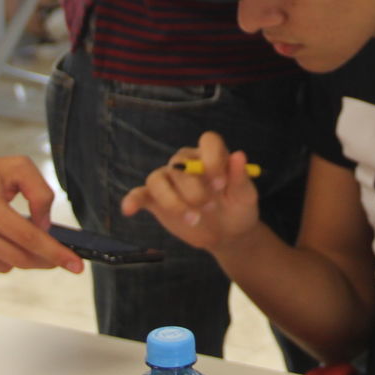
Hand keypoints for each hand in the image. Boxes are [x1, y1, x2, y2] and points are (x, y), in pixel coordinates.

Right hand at [0, 151, 82, 275]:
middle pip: (21, 258)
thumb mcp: (18, 168)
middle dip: (43, 257)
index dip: (56, 253)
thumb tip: (45, 227)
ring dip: (14, 254)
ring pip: (5, 267)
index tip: (76, 266)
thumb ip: (41, 194)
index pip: (29, 239)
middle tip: (52, 249)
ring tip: (4, 230)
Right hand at [120, 130, 261, 253]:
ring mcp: (169, 181)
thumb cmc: (237, 208)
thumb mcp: (246, 196)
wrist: (227, 234)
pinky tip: (129, 210)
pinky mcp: (156, 200)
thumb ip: (240, 177)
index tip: (220, 184)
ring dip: (173, 201)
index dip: (213, 159)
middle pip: (181, 164)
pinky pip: (139, 194)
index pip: (208, 141)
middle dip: (195, 190)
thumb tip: (239, 155)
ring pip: (158, 179)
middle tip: (210, 208)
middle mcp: (186, 162)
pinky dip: (132, 200)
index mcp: (211, 155)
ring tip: (192, 220)